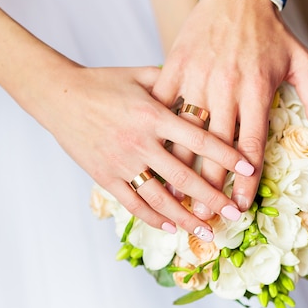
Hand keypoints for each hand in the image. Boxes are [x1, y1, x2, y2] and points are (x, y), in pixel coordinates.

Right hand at [34, 64, 253, 240]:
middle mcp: (140, 141)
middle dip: (213, 197)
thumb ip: (174, 81)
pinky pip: (132, 202)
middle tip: (235, 213)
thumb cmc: (104, 83)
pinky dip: (153, 217)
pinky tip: (171, 226)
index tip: (248, 170)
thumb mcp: (141, 75)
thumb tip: (205, 83)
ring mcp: (121, 161)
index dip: (226, 156)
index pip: (199, 139)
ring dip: (186, 217)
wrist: (59, 95)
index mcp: (153, 114)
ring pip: (160, 197)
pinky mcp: (104, 175)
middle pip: (184, 176)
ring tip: (207, 232)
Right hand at [152, 0, 307, 217]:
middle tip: (206, 214)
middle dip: (211, 185)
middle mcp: (226, 89)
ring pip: (186, 131)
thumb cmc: (271, 31)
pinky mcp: (175, 66)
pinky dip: (158, 128)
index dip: (246, 180)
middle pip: (216, 148)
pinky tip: (153, 152)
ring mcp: (197, 78)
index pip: (250, 146)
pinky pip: (163, 102)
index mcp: (256, 91)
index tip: (240, 206)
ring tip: (177, 195)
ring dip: (181, 166)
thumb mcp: (303, 62)